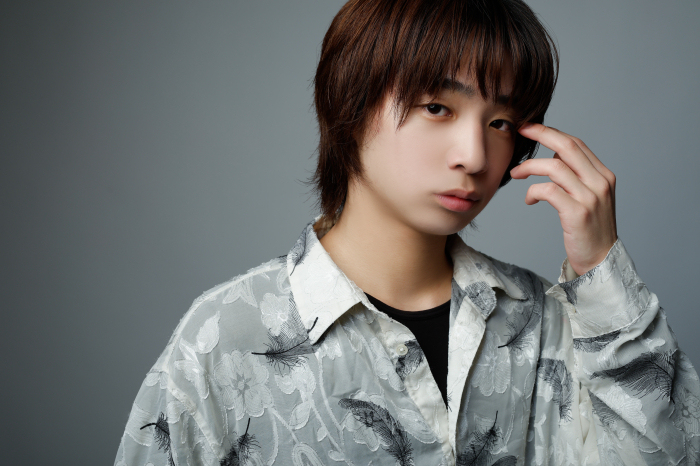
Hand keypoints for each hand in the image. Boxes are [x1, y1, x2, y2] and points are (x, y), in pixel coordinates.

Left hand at [510, 123, 616, 275]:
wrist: (600, 261)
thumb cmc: (588, 230)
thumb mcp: (588, 197)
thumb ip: (575, 176)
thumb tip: (553, 154)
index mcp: (603, 175)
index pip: (576, 143)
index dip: (551, 132)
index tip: (530, 127)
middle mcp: (600, 182)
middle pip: (567, 146)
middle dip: (541, 134)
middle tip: (520, 131)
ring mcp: (590, 197)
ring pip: (554, 167)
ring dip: (529, 167)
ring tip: (515, 174)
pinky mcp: (577, 212)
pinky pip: (548, 191)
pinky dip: (532, 191)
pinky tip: (529, 200)